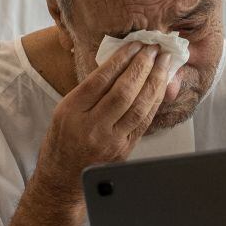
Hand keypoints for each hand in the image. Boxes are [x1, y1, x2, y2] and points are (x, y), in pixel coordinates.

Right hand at [35, 42, 170, 201]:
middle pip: (123, 92)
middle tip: (154, 49)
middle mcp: (91, 126)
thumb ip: (89, 91)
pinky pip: (144, 121)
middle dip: (143, 67)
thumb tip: (119, 64)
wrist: (62, 180)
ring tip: (164, 62)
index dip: (121, 60)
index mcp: (71, 112)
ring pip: (139, 107)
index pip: (101, 80)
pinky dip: (155, 101)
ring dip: (155, 81)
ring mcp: (110, 141)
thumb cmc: (62, 141)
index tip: (135, 45)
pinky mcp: (124, 150)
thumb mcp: (64, 111)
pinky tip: (161, 86)